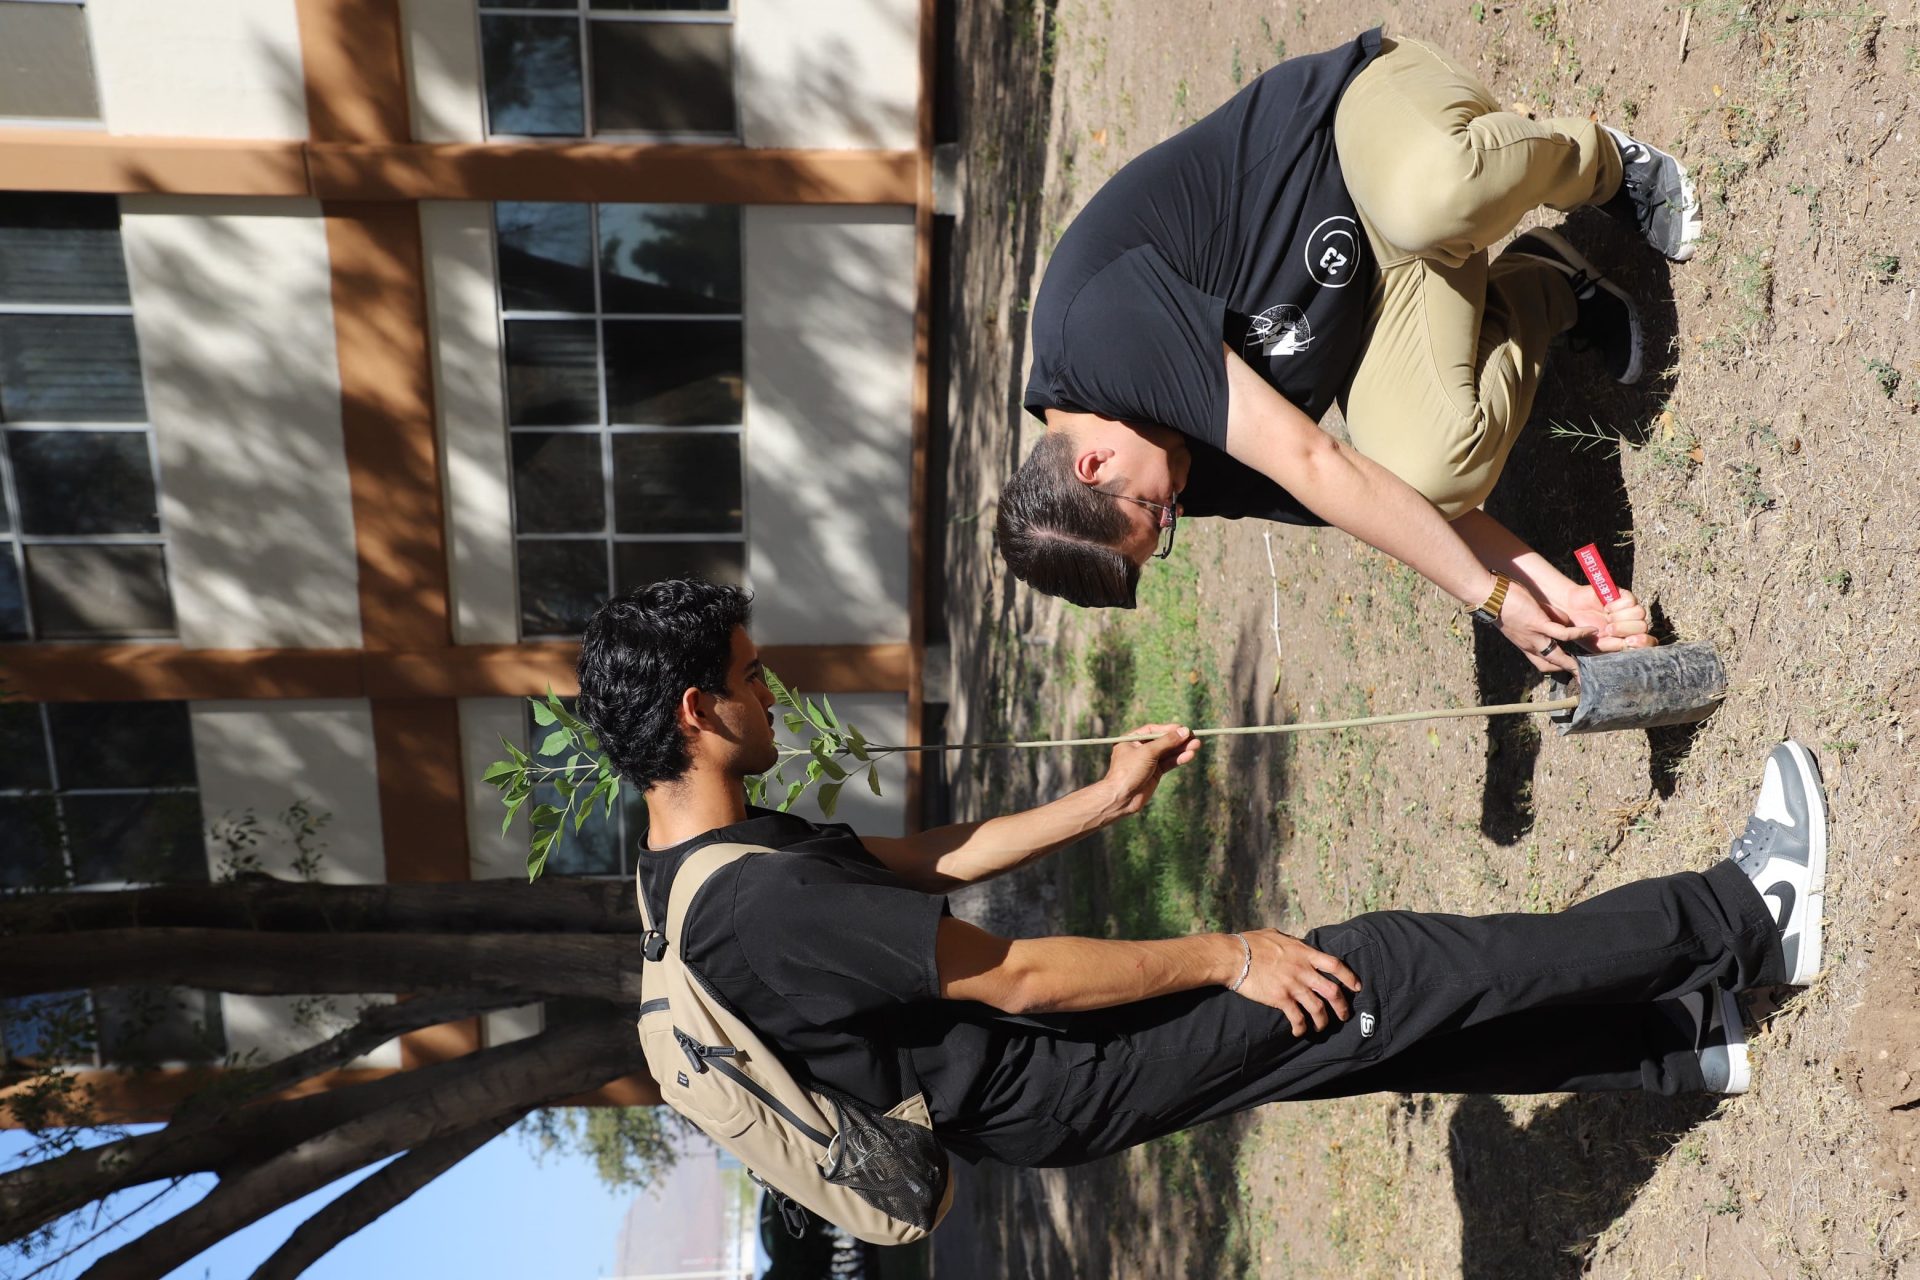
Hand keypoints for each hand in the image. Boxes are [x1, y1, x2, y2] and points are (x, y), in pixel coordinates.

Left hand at [1100, 724, 1199, 816]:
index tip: (1184, 729)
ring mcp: (1147, 761)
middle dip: (1178, 740)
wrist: (1122, 797)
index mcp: (1131, 740)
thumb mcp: (1148, 752)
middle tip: (1195, 737)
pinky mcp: (1154, 773)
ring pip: (1167, 753)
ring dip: (1182, 749)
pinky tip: (1190, 755)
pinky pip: (1168, 763)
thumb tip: (1184, 731)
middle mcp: (1139, 749)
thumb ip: (1167, 741)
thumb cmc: (1129, 771)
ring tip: (1197, 745)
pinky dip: (1179, 759)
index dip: (1169, 729)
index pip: (1153, 730)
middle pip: (1162, 741)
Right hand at [1229, 930, 1362, 1034]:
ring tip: (1321, 1026)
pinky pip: (1297, 1018)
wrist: (1233, 957)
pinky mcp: (1280, 999)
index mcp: (1304, 953)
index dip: (1350, 977)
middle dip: (1342, 1006)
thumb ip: (1292, 943)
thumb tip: (1298, 945)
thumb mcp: (1276, 935)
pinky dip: (1301, 1028)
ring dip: (1323, 1021)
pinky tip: (1299, 1032)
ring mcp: (1293, 985)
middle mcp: (1303, 970)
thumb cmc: (1251, 943)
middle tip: (1344, 1015)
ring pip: (1318, 1009)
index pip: (1335, 965)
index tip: (1357, 987)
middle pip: (1333, 991)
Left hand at [1494, 578, 1591, 674]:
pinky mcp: (1539, 624)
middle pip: (1550, 664)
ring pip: (1558, 655)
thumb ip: (1536, 620)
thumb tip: (1555, 618)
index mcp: (1523, 644)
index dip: (1554, 666)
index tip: (1565, 666)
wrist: (1488, 596)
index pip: (1540, 662)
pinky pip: (1564, 633)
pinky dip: (1579, 633)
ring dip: (1573, 661)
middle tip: (1581, 677)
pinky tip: (1591, 631)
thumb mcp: (1517, 618)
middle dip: (1566, 671)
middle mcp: (1529, 644)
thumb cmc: (1500, 602)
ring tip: (1588, 663)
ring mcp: (1535, 636)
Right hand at [1552, 584, 1655, 651]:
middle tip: (1608, 628)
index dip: (1644, 642)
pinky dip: (1617, 605)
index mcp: (1628, 639)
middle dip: (1624, 629)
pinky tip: (1606, 607)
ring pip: (1640, 613)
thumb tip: (1631, 643)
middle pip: (1644, 626)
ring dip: (1620, 617)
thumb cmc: (1584, 631)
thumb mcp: (1598, 645)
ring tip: (1607, 618)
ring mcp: (1629, 610)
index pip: (1648, 642)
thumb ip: (1616, 647)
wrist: (1571, 611)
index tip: (1629, 641)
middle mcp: (1632, 624)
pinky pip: (1631, 601)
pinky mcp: (1624, 596)